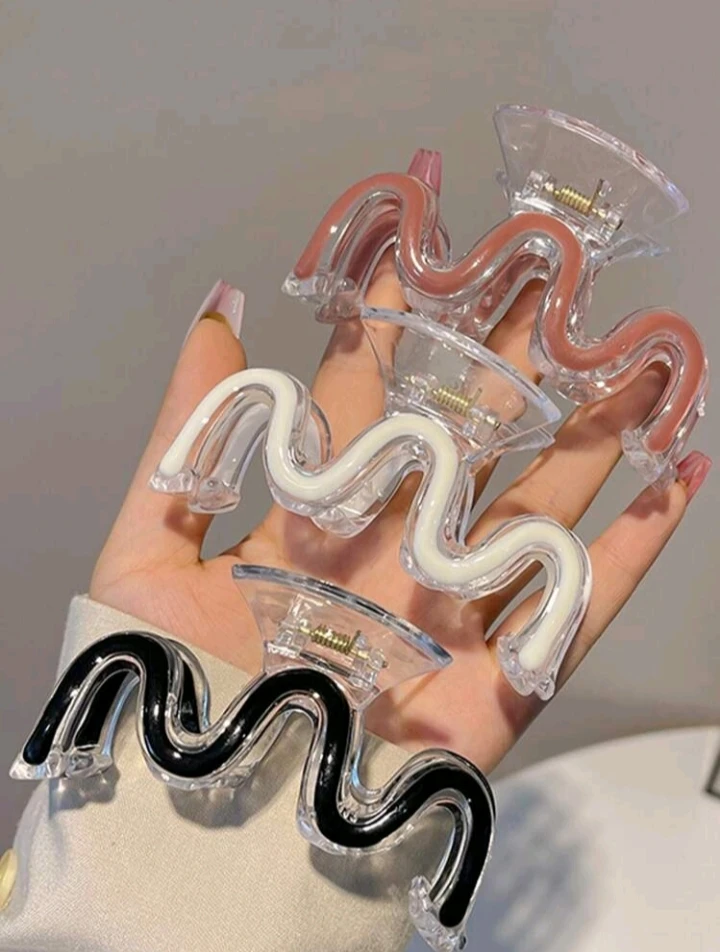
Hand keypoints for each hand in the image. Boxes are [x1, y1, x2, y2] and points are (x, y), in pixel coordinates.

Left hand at [90, 264, 707, 772]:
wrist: (203, 823)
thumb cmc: (166, 693)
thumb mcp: (148, 547)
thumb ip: (183, 431)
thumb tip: (215, 308)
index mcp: (318, 513)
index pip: (367, 387)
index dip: (395, 309)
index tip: (427, 226)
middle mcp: (394, 549)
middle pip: (469, 433)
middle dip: (512, 354)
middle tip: (554, 273)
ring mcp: (451, 610)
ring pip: (539, 505)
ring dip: (596, 434)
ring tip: (643, 361)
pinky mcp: (499, 679)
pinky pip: (581, 606)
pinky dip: (637, 549)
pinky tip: (679, 478)